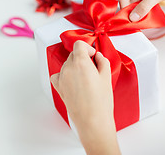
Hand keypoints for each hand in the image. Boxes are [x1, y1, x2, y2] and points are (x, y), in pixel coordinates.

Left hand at [50, 40, 120, 154]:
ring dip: (75, 65)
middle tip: (93, 66)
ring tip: (86, 77)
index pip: (79, 44)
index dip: (88, 47)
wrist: (92, 120)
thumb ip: (102, 62)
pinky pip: (58, 75)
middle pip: (73, 54)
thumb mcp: (107, 77)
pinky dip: (65, 74)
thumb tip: (98, 57)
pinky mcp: (59, 88)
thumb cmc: (100, 102)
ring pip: (67, 64)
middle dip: (83, 57)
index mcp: (80, 63)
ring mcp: (62, 78)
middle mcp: (68, 68)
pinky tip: (74, 80)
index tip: (93, 54)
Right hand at [119, 0, 164, 20]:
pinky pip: (145, 5)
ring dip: (140, 12)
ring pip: (138, 4)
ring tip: (142, 20)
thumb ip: (144, 7)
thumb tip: (133, 17)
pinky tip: (148, 17)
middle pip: (130, 1)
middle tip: (134, 22)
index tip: (127, 19)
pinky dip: (146, 11)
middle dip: (132, 11)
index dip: (124, 8)